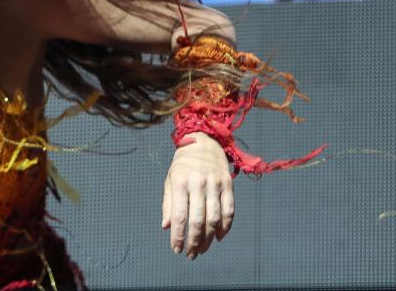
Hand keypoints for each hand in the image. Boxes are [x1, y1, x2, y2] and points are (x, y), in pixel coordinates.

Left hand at [161, 132, 233, 258]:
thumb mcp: (170, 179)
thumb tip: (167, 227)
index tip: (176, 250)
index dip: (178, 236)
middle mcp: (198, 183)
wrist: (203, 140)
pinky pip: (229, 210)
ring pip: (214, 219)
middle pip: (197, 221)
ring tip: (202, 249)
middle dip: (193, 242)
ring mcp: (215, 183)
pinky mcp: (228, 184)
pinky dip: (226, 227)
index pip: (179, 216)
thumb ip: (168, 204)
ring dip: (209, 239)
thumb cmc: (183, 164)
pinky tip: (219, 237)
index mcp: (180, 182)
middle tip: (190, 255)